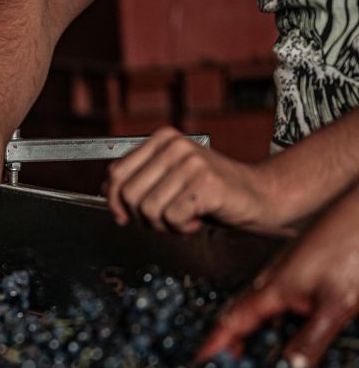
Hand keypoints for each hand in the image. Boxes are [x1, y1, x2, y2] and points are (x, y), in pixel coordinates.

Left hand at [106, 127, 283, 235]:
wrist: (260, 195)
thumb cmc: (212, 190)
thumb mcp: (170, 179)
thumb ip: (140, 180)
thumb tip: (107, 191)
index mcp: (162, 139)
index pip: (116, 173)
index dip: (114, 200)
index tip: (123, 215)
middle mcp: (176, 146)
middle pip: (129, 194)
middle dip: (142, 217)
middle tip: (163, 219)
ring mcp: (191, 162)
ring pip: (148, 209)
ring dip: (163, 225)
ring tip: (183, 219)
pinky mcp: (206, 183)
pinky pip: (171, 217)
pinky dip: (180, 228)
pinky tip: (195, 221)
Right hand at [196, 185, 358, 367]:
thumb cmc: (351, 246)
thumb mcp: (336, 303)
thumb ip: (311, 337)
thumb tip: (292, 366)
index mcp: (272, 289)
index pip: (231, 323)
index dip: (213, 344)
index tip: (197, 361)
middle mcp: (273, 279)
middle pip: (240, 315)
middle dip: (230, 339)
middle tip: (228, 362)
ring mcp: (288, 272)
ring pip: (261, 307)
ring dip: (253, 328)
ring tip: (255, 349)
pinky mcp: (304, 268)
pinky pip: (279, 298)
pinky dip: (275, 317)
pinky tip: (292, 323)